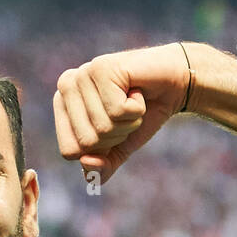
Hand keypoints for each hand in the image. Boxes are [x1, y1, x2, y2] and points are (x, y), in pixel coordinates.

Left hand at [52, 43, 191, 182]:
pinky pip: (118, 111)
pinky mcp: (102, 67)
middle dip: (116, 135)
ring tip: (132, 100)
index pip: (69, 152)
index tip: (113, 125)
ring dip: (129, 122)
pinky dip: (137, 109)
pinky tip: (138, 90)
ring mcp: (82, 74)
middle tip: (126, 111)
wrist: (175, 85)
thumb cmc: (143, 114)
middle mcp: (65, 86)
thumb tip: (86, 163)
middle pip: (86, 142)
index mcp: (61, 105)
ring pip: (102, 127)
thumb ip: (100, 168)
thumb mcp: (118, 149)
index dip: (100, 149)